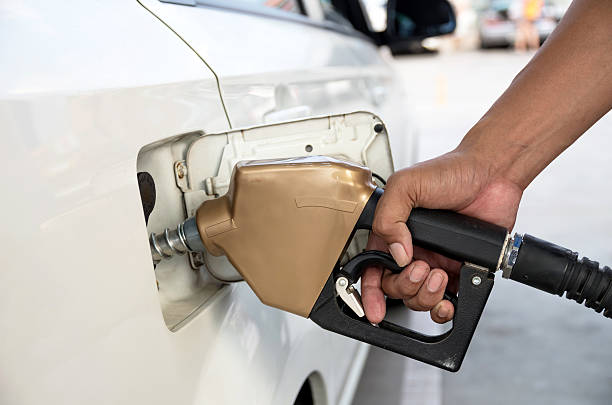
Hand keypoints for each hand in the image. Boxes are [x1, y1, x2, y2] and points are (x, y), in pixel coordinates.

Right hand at [361, 149, 522, 323]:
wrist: (492, 174)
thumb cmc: (450, 171)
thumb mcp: (405, 185)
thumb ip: (389, 217)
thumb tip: (396, 252)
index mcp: (393, 232)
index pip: (372, 268)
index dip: (370, 292)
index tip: (374, 308)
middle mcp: (412, 249)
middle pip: (396, 288)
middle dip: (405, 286)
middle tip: (421, 268)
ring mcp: (436, 260)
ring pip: (419, 298)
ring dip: (426, 295)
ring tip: (439, 274)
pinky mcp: (460, 269)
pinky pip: (448, 300)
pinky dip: (445, 308)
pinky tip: (448, 298)